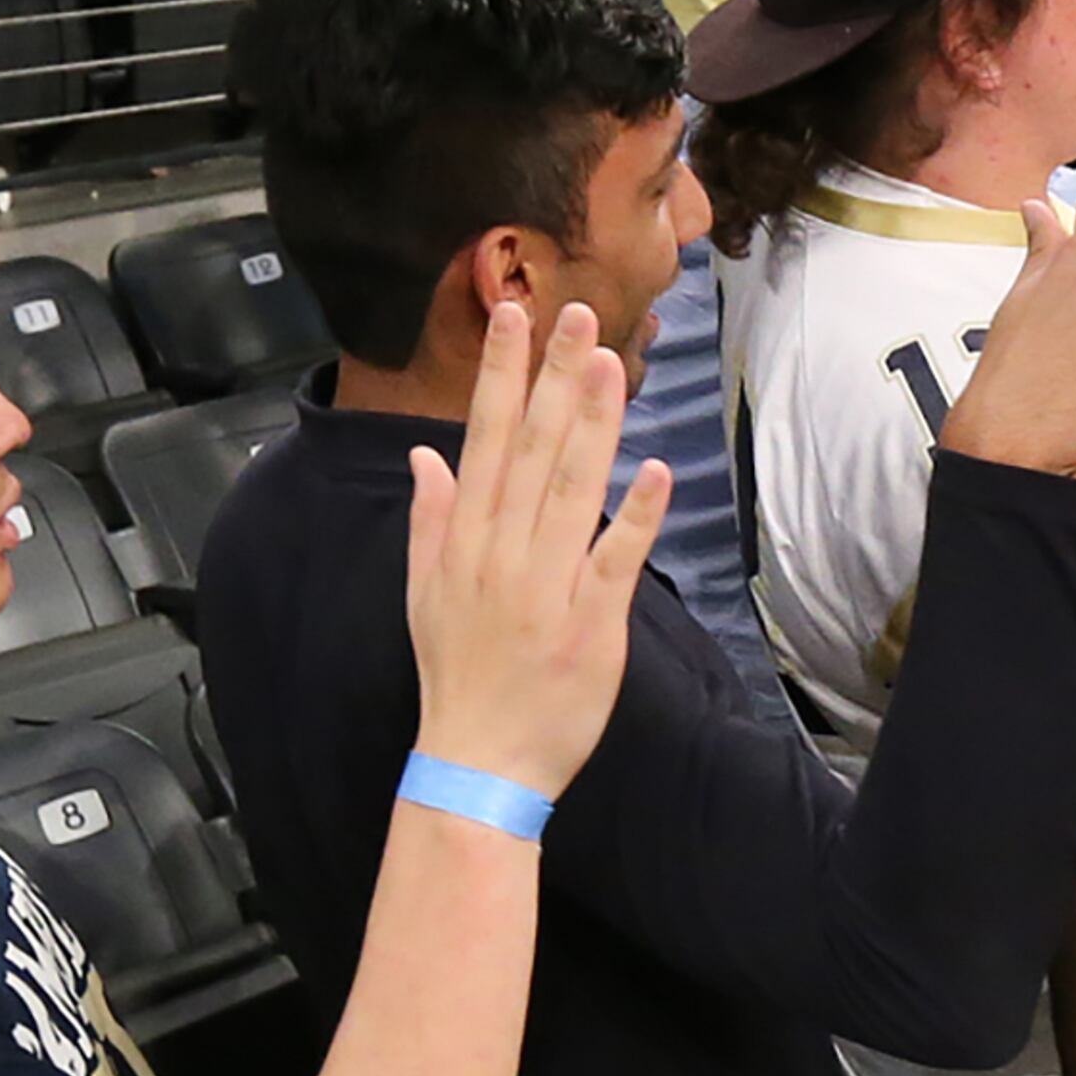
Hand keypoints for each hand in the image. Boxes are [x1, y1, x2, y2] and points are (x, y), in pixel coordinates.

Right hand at [404, 301, 674, 800]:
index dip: (499, 374)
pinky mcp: (590, 625)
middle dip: (551, 377)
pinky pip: (614, 561)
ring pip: (571, 491)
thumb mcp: (423, 594)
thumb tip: (425, 456)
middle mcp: (503, 554)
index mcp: (466, 541)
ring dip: (592, 425)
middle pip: (530, 449)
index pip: (483, 439)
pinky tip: (652, 469)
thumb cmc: (457, 677)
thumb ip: (429, 519)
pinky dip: (634, 517)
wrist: (476, 762)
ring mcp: (547, 588)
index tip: (512, 314)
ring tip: (609, 363)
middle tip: (576, 312)